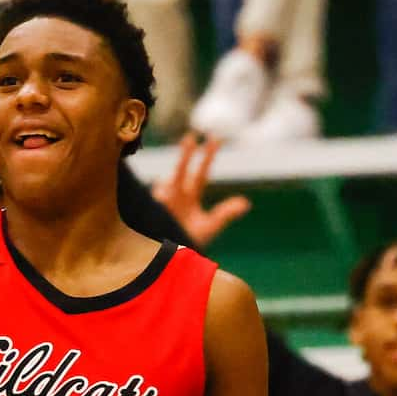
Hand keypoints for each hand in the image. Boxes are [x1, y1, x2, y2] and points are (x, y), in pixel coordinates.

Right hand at [150, 133, 251, 247]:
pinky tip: (160, 195)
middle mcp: (176, 194)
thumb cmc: (190, 240)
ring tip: (176, 177)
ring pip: (165, 182)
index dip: (207, 155)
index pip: (201, 172)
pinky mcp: (150, 210)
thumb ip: (226, 213)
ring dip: (169, 179)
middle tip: (191, 137)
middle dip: (186, 154)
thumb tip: (246, 203)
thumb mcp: (210, 226)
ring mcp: (162, 201)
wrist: (172, 258)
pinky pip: (151, 199)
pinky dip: (156, 195)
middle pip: (182, 169)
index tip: (214, 138)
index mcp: (190, 195)